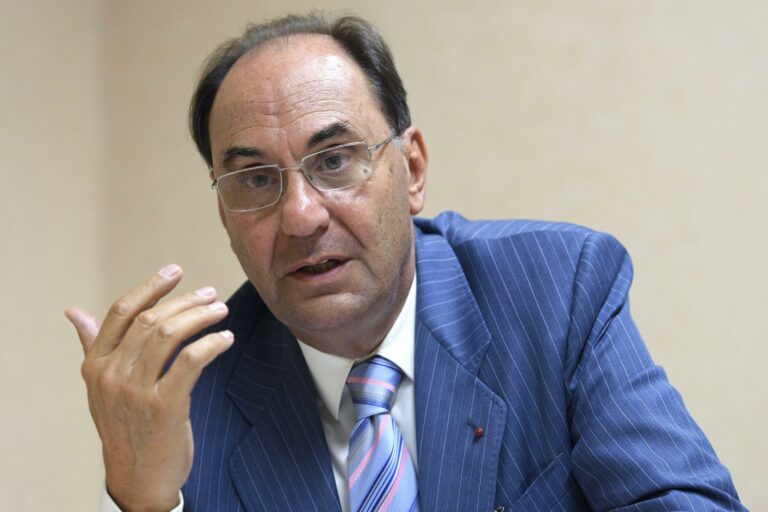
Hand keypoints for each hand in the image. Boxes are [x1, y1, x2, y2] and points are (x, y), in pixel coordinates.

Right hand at [65, 264, 233, 511]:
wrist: (136, 479)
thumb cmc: (125, 426)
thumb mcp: (100, 387)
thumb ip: (92, 346)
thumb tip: (73, 312)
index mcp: (95, 364)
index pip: (122, 312)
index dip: (151, 287)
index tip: (176, 271)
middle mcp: (111, 375)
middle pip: (151, 320)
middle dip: (185, 301)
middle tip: (211, 294)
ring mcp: (136, 391)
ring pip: (170, 336)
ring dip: (201, 317)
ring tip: (221, 310)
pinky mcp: (164, 407)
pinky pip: (190, 362)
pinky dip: (211, 344)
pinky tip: (225, 338)